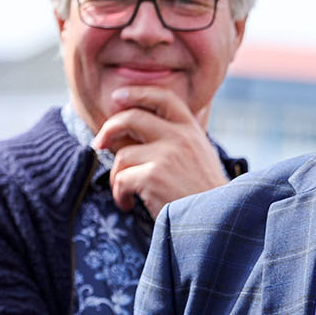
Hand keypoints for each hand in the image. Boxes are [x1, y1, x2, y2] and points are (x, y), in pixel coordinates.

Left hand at [92, 86, 228, 217]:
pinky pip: (121, 179)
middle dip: (109, 128)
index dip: (138, 92)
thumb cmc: (203, 194)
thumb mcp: (199, 157)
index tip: (118, 97)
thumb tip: (138, 130)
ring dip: (116, 175)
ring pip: (122, 155)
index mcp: (191, 130)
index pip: (164, 97)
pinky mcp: (154, 176)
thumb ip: (177, 140)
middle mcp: (180, 137)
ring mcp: (167, 155)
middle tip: (99, 144)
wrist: (216, 221)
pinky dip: (119, 194)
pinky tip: (127, 204)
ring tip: (124, 192)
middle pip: (132, 117)